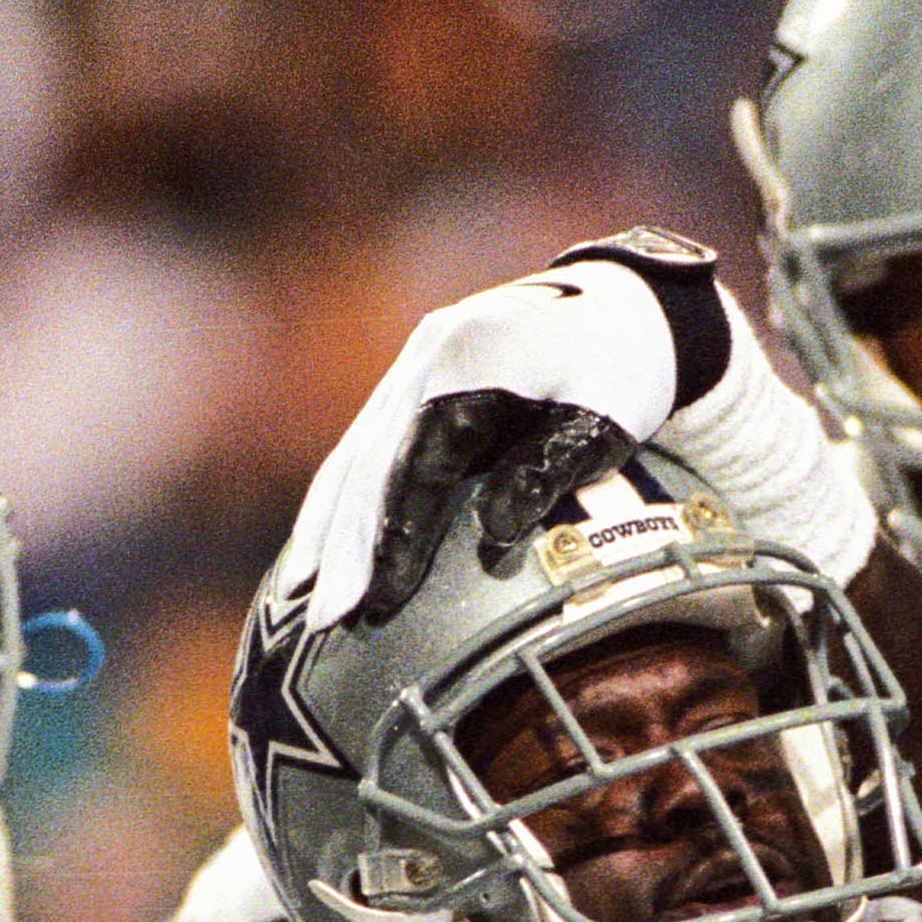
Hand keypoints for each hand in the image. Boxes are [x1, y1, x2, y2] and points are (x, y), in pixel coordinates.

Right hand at [297, 234, 738, 629]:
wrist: (621, 306)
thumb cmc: (620, 372)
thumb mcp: (604, 420)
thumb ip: (547, 470)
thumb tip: (495, 531)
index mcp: (474, 357)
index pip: (420, 461)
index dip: (397, 533)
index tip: (381, 595)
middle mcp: (429, 353)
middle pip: (372, 460)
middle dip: (345, 543)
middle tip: (327, 615)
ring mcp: (413, 362)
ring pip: (355, 452)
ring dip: (325, 525)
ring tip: (300, 593)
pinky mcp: (411, 377)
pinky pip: (364, 444)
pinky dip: (340, 498)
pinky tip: (319, 546)